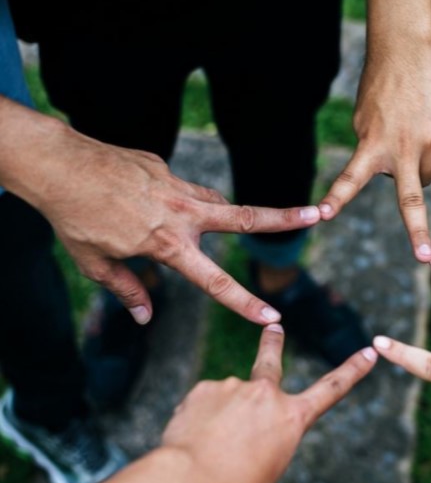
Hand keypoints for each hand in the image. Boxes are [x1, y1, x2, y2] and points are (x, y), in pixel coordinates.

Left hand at [4, 105, 319, 325]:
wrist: (59, 165)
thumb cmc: (74, 219)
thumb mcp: (95, 264)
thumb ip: (126, 290)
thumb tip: (146, 316)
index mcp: (167, 245)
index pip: (215, 281)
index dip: (245, 303)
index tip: (273, 317)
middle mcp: (182, 214)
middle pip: (246, 217)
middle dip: (285, 218)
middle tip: (321, 212)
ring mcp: (176, 187)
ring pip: (217, 203)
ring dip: (226, 214)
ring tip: (205, 223)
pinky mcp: (166, 169)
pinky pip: (184, 190)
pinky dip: (178, 201)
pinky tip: (151, 201)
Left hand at [161, 324, 377, 482]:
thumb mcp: (266, 474)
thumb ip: (266, 446)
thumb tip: (247, 434)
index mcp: (292, 418)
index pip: (332, 389)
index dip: (353, 370)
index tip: (369, 352)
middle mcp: (266, 394)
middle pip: (272, 360)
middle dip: (273, 342)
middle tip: (273, 328)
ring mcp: (234, 387)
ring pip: (229, 400)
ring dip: (221, 417)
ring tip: (209, 447)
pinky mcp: (204, 389)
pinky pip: (203, 404)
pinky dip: (199, 419)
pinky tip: (193, 439)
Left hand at [318, 20, 430, 261]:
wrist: (407, 55)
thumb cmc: (378, 92)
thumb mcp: (363, 123)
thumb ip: (374, 154)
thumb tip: (397, 178)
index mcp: (372, 146)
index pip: (349, 178)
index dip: (336, 198)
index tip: (323, 216)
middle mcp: (402, 149)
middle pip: (410, 199)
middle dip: (418, 232)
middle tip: (426, 259)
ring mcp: (428, 143)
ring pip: (425, 175)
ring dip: (417, 166)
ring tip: (409, 134)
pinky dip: (430, 143)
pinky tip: (422, 120)